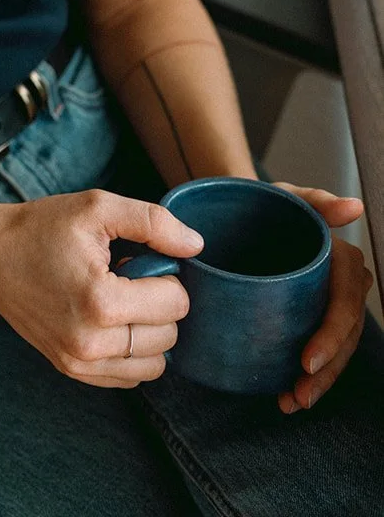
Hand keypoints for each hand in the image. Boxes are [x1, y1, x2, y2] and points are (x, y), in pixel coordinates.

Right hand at [0, 188, 203, 387]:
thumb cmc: (42, 227)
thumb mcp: (97, 207)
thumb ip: (153, 223)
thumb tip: (196, 246)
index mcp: (101, 301)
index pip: (176, 302)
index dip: (166, 273)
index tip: (136, 258)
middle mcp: (92, 342)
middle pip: (170, 335)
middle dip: (159, 302)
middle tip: (127, 276)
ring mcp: (80, 362)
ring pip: (156, 364)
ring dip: (150, 331)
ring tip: (120, 300)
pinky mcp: (72, 370)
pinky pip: (130, 376)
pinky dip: (132, 351)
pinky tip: (110, 320)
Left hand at [271, 182, 373, 413]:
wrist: (242, 212)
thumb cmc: (269, 203)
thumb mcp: (289, 197)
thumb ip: (319, 201)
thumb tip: (355, 208)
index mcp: (343, 260)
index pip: (346, 304)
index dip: (332, 337)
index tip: (307, 362)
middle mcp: (344, 286)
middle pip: (344, 336)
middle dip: (327, 371)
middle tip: (299, 394)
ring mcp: (329, 304)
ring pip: (336, 350)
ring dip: (319, 382)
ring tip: (292, 401)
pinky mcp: (312, 317)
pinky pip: (319, 350)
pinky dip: (308, 375)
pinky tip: (287, 394)